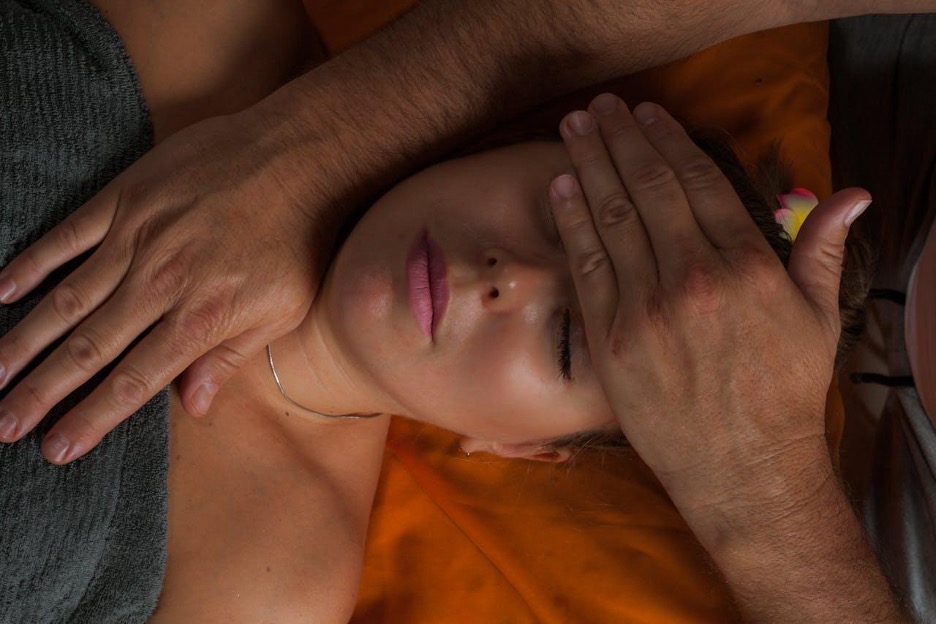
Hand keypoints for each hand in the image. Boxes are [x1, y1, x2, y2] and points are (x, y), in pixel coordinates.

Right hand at [0, 108, 341, 463]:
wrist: (298, 157)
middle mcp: (160, 284)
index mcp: (200, 318)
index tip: (56, 449)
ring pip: (68, 299)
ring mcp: (138, 237)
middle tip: (3, 426)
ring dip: (24, 340)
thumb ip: (230, 358)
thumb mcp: (282, 311)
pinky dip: (33, 263)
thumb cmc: (298, 240)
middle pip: (88, 349)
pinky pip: (69, 234)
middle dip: (41, 392)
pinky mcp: (127, 197)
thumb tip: (195, 408)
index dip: (91, 419)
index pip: (133, 381)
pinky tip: (2, 290)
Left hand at [548, 95, 868, 521]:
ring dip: (589, 166)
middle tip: (600, 107)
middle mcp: (693, 279)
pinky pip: (588, 267)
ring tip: (574, 129)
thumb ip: (821, 251)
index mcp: (746, 266)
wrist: (743, 468)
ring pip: (612, 219)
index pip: (699, 183)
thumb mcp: (818, 319)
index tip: (648, 114)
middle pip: (648, 189)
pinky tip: (563, 188)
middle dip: (621, 139)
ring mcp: (646, 309)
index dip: (668, 140)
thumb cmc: (783, 392)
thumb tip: (852, 196)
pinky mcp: (612, 339)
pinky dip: (572, 223)